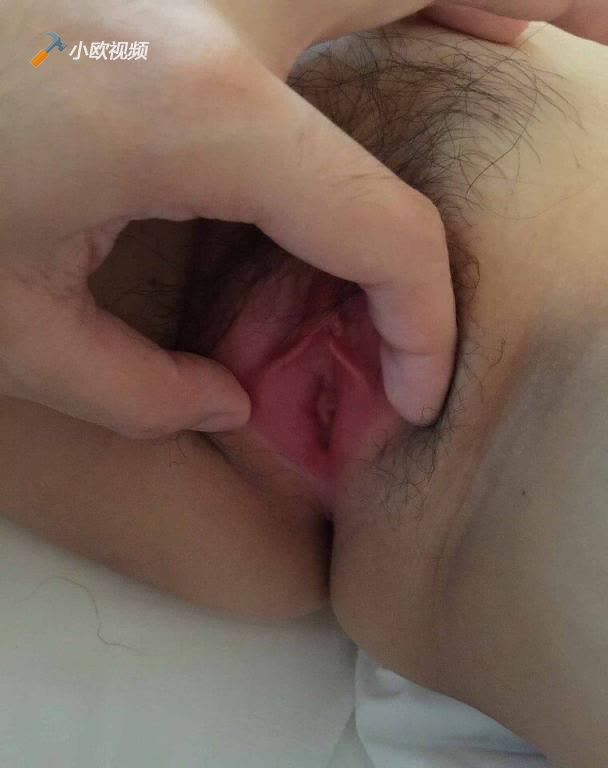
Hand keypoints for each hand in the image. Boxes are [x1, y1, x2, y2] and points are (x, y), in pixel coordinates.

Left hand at [1, 1, 604, 438]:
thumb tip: (218, 400)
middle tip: (602, 44)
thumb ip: (136, 389)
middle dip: (546, 1)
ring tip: (533, 19)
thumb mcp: (10, 331)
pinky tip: (384, 22)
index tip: (415, 388)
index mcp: (197, 111)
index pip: (380, 228)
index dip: (421, 322)